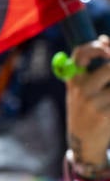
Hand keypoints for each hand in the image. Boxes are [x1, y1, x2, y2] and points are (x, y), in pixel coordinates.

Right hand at [66, 36, 109, 167]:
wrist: (84, 142)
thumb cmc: (87, 110)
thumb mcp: (82, 89)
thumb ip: (93, 67)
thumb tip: (105, 38)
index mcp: (73, 80)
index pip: (80, 53)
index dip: (96, 46)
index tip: (106, 46)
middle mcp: (81, 90)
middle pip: (109, 68)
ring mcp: (94, 103)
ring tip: (109, 94)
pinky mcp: (107, 115)